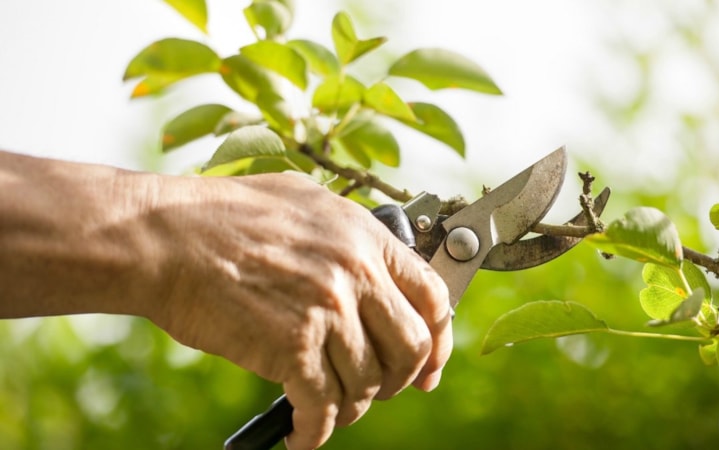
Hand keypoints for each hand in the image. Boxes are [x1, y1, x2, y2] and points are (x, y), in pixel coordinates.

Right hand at [147, 173, 452, 449]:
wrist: (165, 237)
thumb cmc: (223, 215)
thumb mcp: (304, 201)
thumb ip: (348, 234)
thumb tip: (374, 266)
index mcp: (364, 236)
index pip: (432, 297)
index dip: (439, 340)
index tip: (430, 366)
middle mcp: (356, 273)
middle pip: (411, 348)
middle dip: (400, 380)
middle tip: (381, 390)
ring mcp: (326, 311)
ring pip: (367, 383)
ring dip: (353, 406)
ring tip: (331, 408)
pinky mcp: (291, 347)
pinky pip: (323, 407)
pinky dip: (316, 431)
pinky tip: (304, 435)